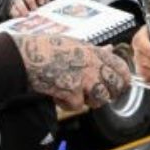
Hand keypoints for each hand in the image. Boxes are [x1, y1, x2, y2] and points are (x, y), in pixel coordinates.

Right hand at [9, 0, 48, 17]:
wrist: (25, 6)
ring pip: (18, 1)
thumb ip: (46, 7)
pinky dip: (16, 13)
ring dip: (23, 8)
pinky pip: (13, 10)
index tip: (42, 3)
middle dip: (31, 1)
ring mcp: (18, 0)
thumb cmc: (37, 6)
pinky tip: (20, 17)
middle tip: (35, 9)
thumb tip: (49, 13)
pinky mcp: (13, 8)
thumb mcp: (43, 5)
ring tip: (27, 15)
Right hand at [15, 35, 130, 109]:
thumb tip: (110, 49)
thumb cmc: (45, 49)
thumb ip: (95, 50)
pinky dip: (68, 104)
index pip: (121, 67)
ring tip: (73, 92)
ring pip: (100, 99)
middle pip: (116, 86)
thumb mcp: (75, 44)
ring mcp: (84, 79)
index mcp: (94, 52)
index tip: (121, 85)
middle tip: (96, 94)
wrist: (25, 57)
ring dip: (88, 100)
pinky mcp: (73, 93)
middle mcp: (92, 65)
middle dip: (109, 93)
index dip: (123, 79)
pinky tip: (59, 93)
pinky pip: (78, 106)